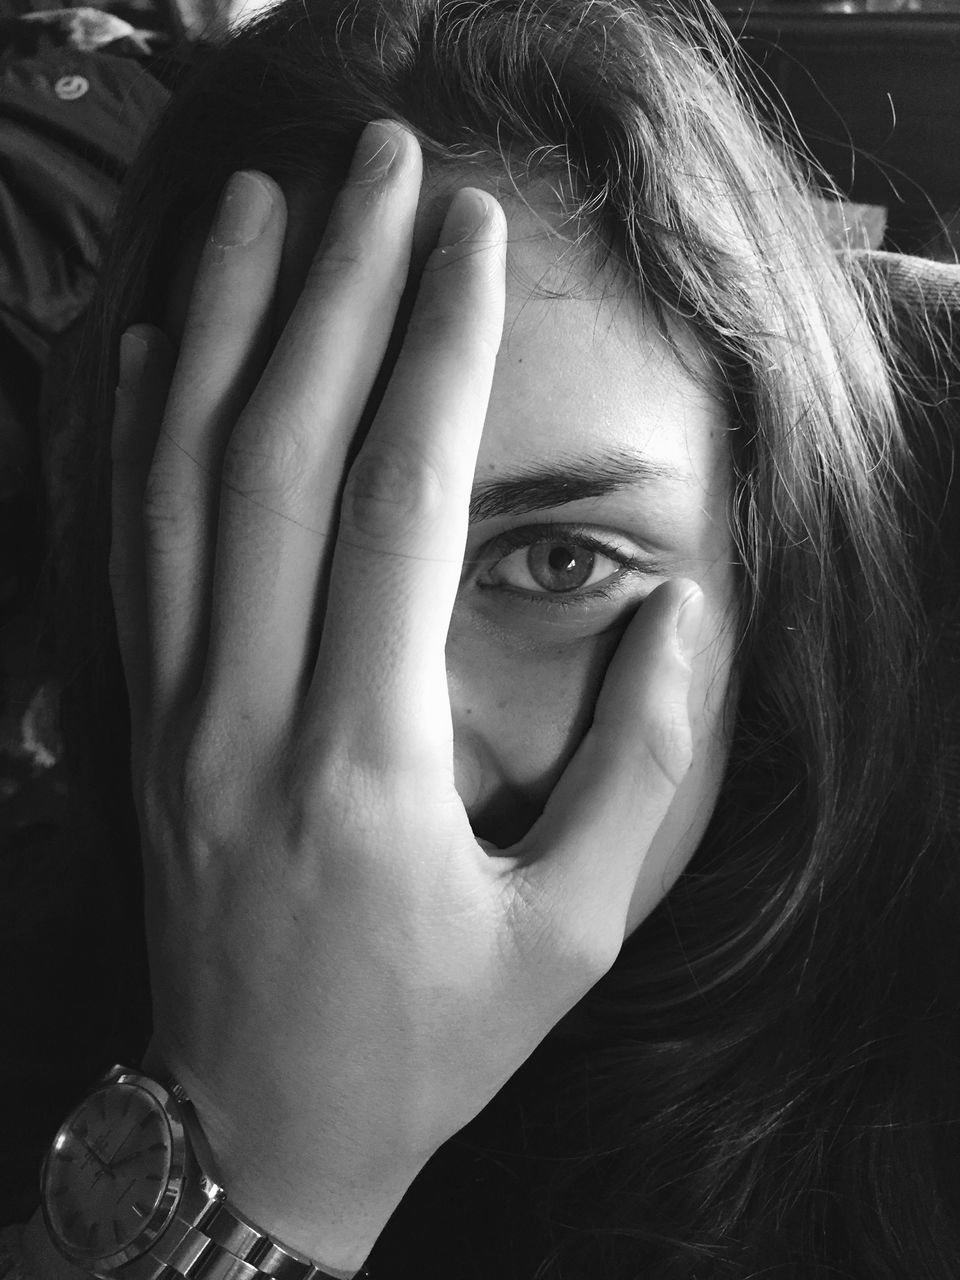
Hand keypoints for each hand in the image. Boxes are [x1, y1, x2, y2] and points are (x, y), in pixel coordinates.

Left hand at [109, 120, 701, 1273]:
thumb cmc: (425, 1041)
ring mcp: (171, 715)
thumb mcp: (571, 933)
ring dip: (220, 327)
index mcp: (367, 764)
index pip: (397, 506)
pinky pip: (122, 549)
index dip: (439, 358)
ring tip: (262, 206)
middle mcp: (247, 716)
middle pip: (276, 455)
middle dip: (336, 290)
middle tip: (383, 168)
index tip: (471, 243)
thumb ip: (638, 765)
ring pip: (178, 482)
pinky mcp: (138, 726)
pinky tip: (159, 343)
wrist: (257, 1133)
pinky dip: (135, 431)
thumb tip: (677, 614)